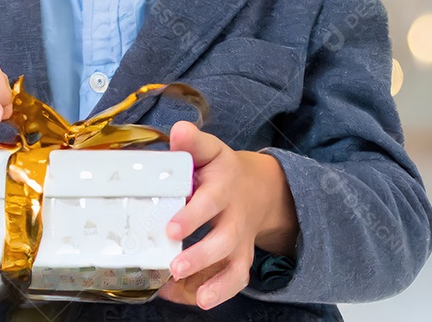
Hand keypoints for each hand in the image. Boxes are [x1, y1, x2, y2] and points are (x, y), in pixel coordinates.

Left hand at [157, 121, 298, 309]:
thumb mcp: (209, 149)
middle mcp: (235, 216)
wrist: (260, 187)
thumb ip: (192, 141)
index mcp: (224, 185)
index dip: (192, 216)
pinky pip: (236, 280)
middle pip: (224, 240)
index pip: (210, 201)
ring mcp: (240, 240)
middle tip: (175, 267)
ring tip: (197, 298)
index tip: (171, 228)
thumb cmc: (221, 168)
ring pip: (235, 265)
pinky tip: (197, 300)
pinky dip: (219, 292)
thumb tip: (177, 131)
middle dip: (201, 256)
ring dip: (216, 283)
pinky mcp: (241, 257)